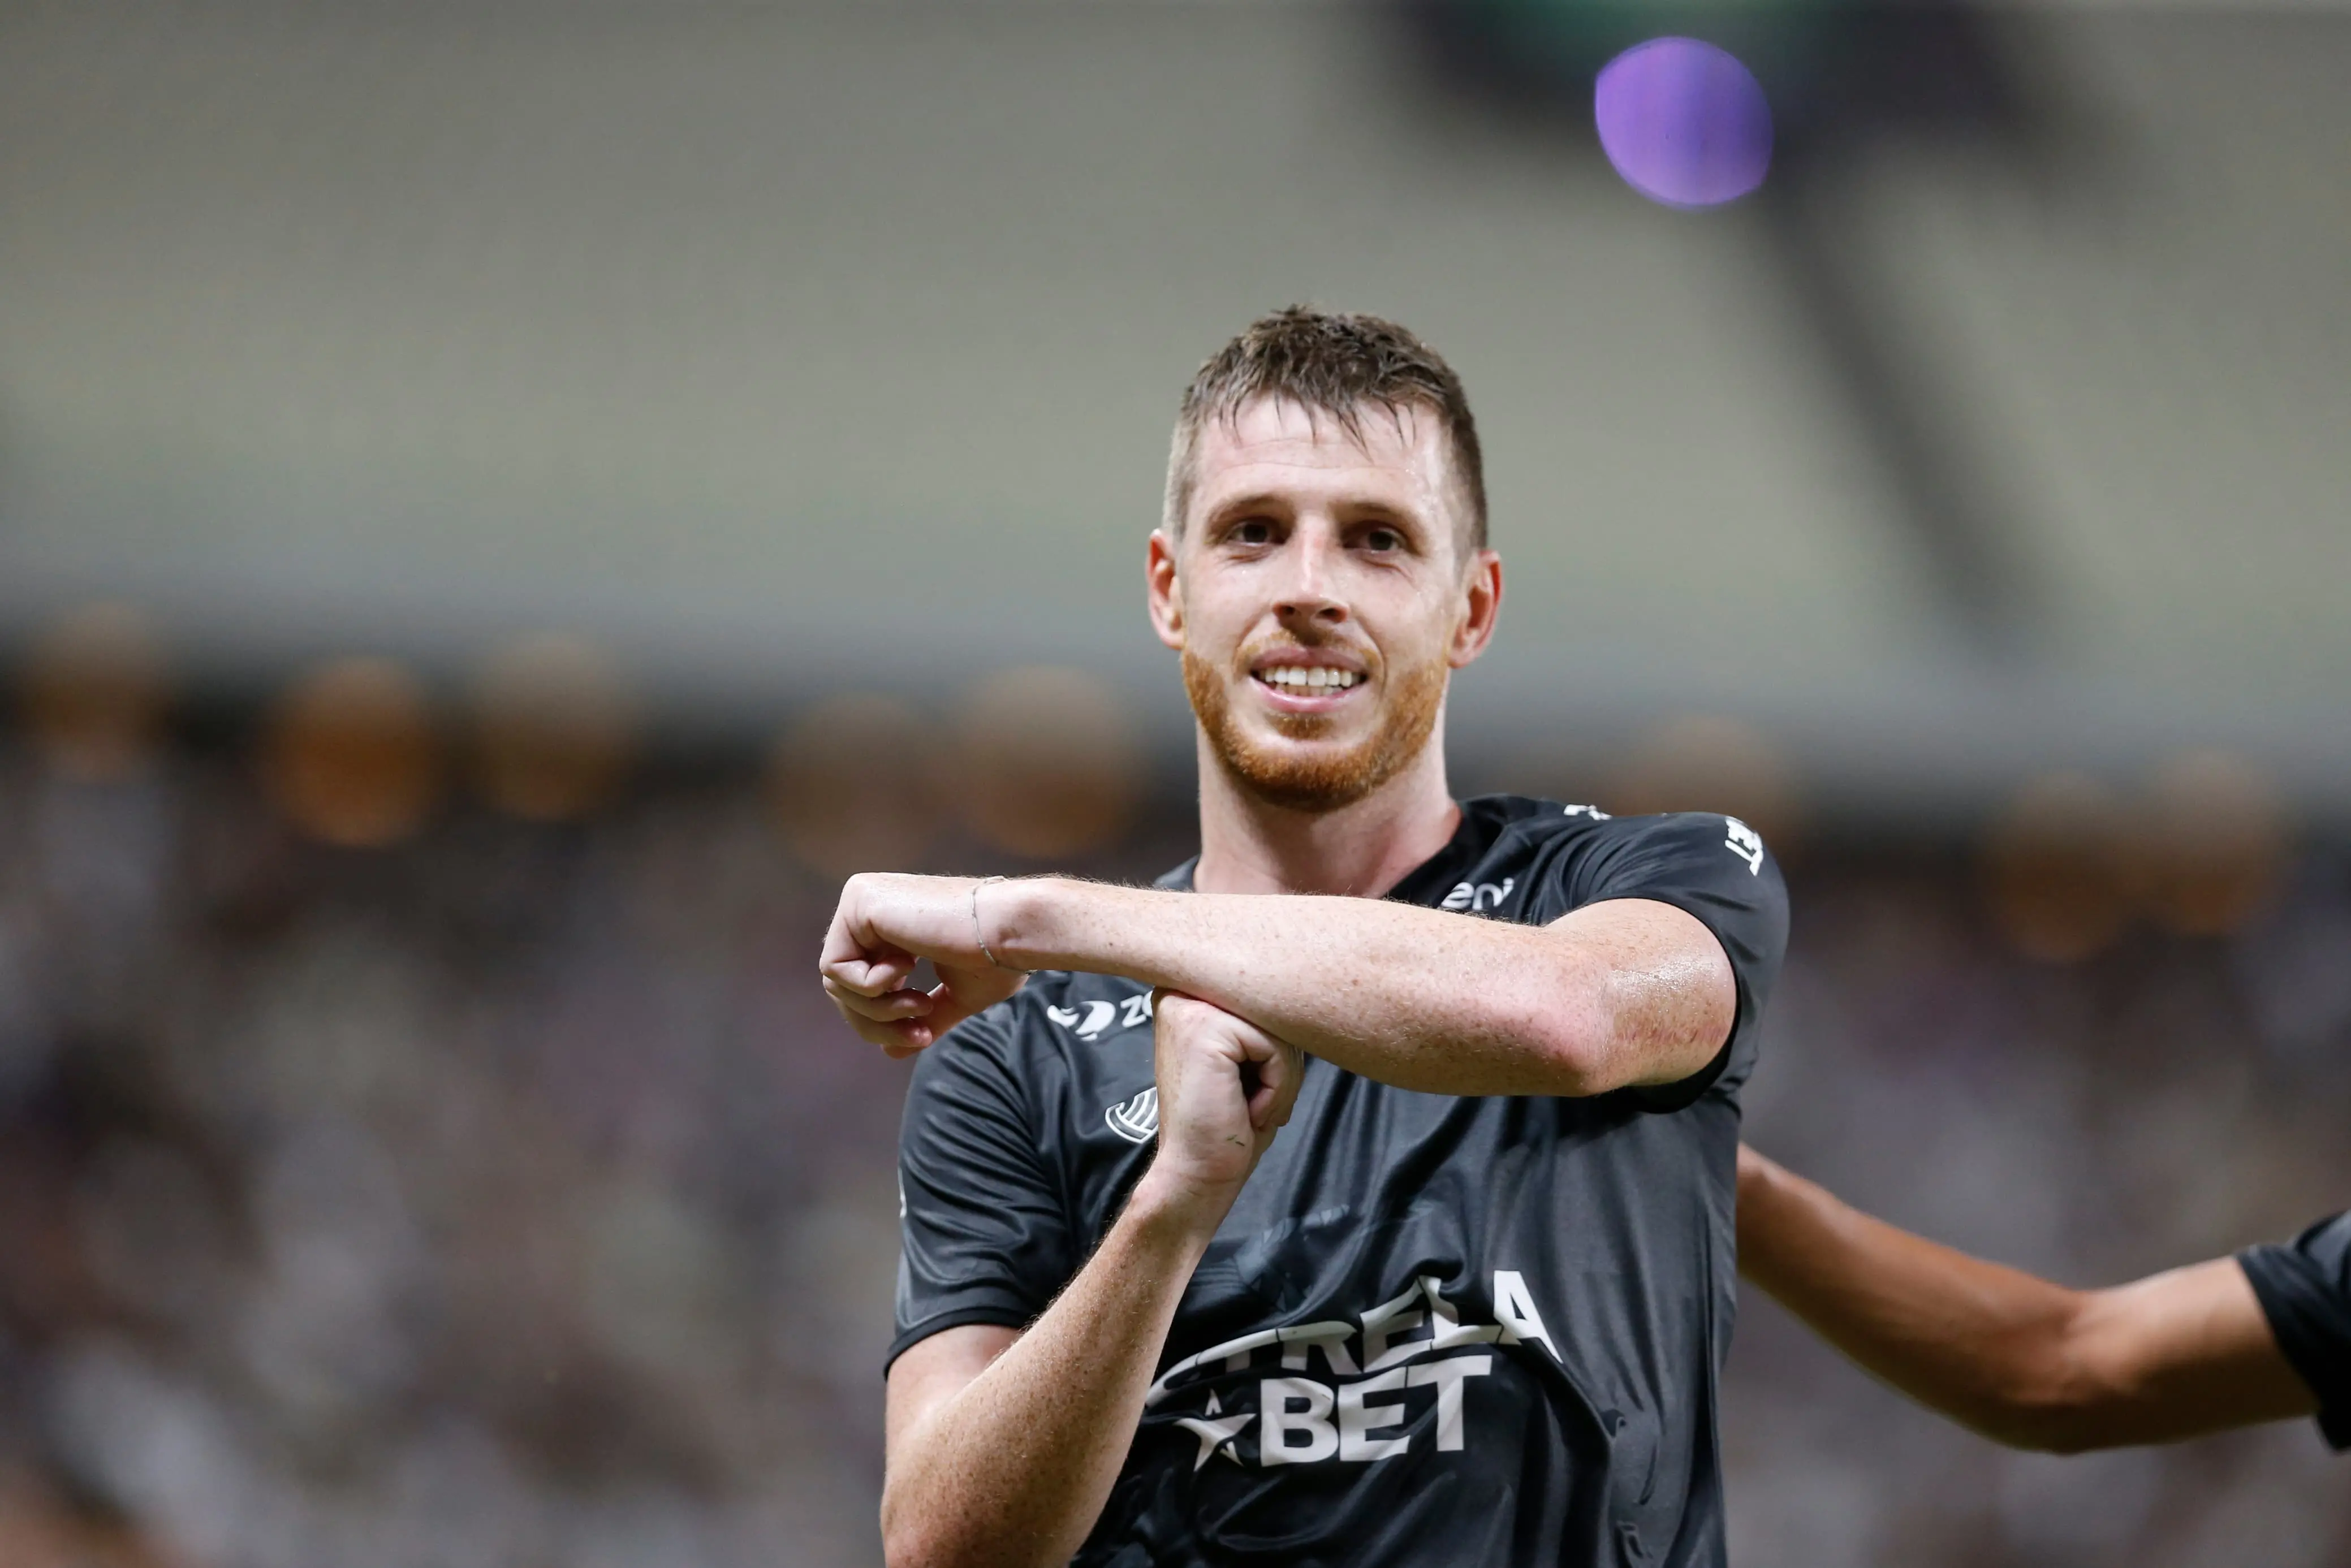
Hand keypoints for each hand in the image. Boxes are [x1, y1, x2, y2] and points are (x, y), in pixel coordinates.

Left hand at [820, 873, 1029, 1057]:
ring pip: (835, 982)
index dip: (884, 1021)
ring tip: (919, 1003)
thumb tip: (891, 1051)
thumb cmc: (996, 957)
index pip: (861, 985)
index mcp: (895, 927)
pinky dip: (870, 985)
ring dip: (878, 1009)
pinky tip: (909, 966)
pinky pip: (833, 966)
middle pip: (842, 987)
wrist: (1013, 929)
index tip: (923, 1035)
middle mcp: (874, 909)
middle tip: (918, 1032)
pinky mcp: (857, 901)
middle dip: (877, 1023)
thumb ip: (922, 1015)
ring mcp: (862, 900)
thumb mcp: (957, 995)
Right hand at [1143, 993, 1304, 1208]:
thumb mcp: (1251, 1055)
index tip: (1248, 1086)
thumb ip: (1266, 1014)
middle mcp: (1182, 988)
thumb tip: (1312, 986)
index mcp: (1191, 988)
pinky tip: (1246, 1110)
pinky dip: (1276, 1087)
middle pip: (1277, 1006)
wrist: (1197, 1174)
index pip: (1269, 994)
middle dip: (1282, 1061)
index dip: (1277, 1045)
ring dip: (1281, 1078)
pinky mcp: (1203, 1029)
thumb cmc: (1228, 1121)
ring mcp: (1189, 1006)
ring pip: (1280, 1027)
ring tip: (1248, 1107)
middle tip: (1253, 1102)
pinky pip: (1274, 1047)